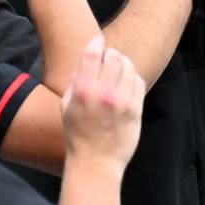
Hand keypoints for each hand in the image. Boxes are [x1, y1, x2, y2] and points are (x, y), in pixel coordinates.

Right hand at [61, 35, 144, 175]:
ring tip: (118, 71)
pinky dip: (133, 78)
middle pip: (114, 57)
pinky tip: (126, 84)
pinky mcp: (136, 108)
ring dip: (124, 64)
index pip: (91, 55)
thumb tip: (81, 67)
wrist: (96, 162)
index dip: (95, 43)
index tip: (98, 41)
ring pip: (129, 67)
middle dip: (111, 55)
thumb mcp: (66, 109)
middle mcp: (104, 93)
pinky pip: (138, 81)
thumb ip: (73, 85)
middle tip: (108, 59)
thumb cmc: (77, 136)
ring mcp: (122, 100)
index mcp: (83, 92)